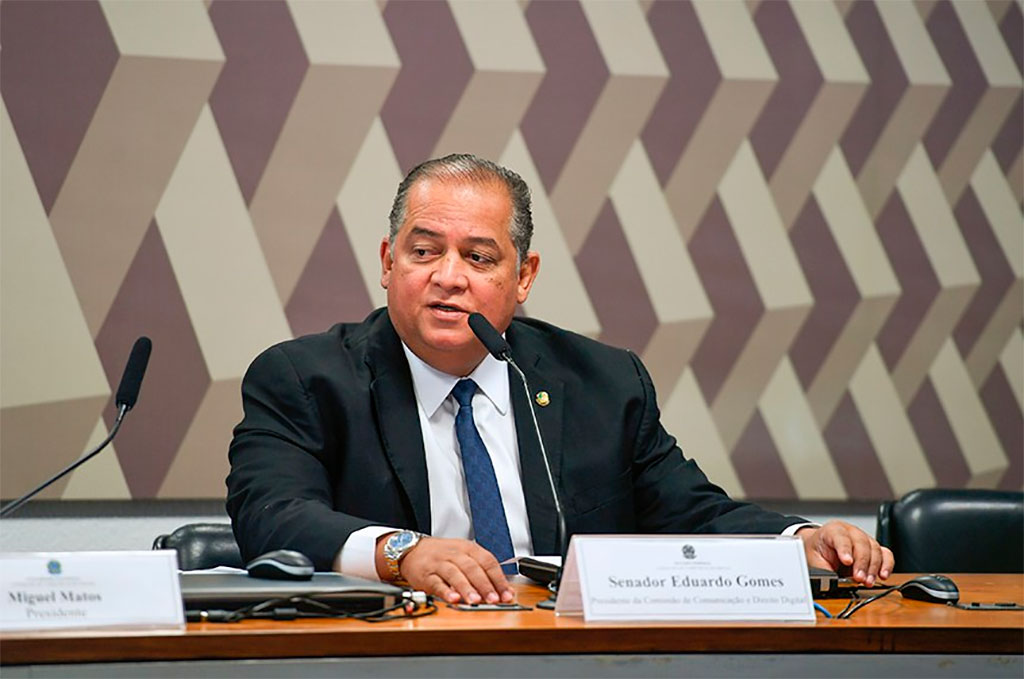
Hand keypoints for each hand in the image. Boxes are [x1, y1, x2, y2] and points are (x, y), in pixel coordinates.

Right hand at [379, 535, 514, 604]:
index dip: (498, 579)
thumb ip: (481, 572)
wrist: (412, 550)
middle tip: (494, 599)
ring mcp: (439, 564)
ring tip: (475, 601)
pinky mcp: (426, 575)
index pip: (487, 561)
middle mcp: (454, 554)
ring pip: (455, 574)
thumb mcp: (463, 556)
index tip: (506, 594)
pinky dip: (445, 592)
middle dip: (485, 585)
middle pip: (472, 568)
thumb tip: (501, 591)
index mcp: (467, 548)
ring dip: (467, 588)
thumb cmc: (442, 555)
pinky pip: (436, 583)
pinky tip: (453, 599)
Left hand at [797, 521, 893, 585]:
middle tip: (859, 578)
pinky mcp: (873, 549)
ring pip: (875, 550)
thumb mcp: (813, 559)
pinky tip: (883, 575)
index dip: (845, 549)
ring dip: (873, 568)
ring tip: (868, 581)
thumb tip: (831, 581)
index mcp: (833, 530)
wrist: (820, 547)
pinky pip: (885, 554)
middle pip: (862, 544)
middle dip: (862, 563)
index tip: (847, 562)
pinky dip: (887, 565)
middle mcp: (851, 532)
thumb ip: (823, 569)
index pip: (841, 537)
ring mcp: (864, 539)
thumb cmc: (817, 550)